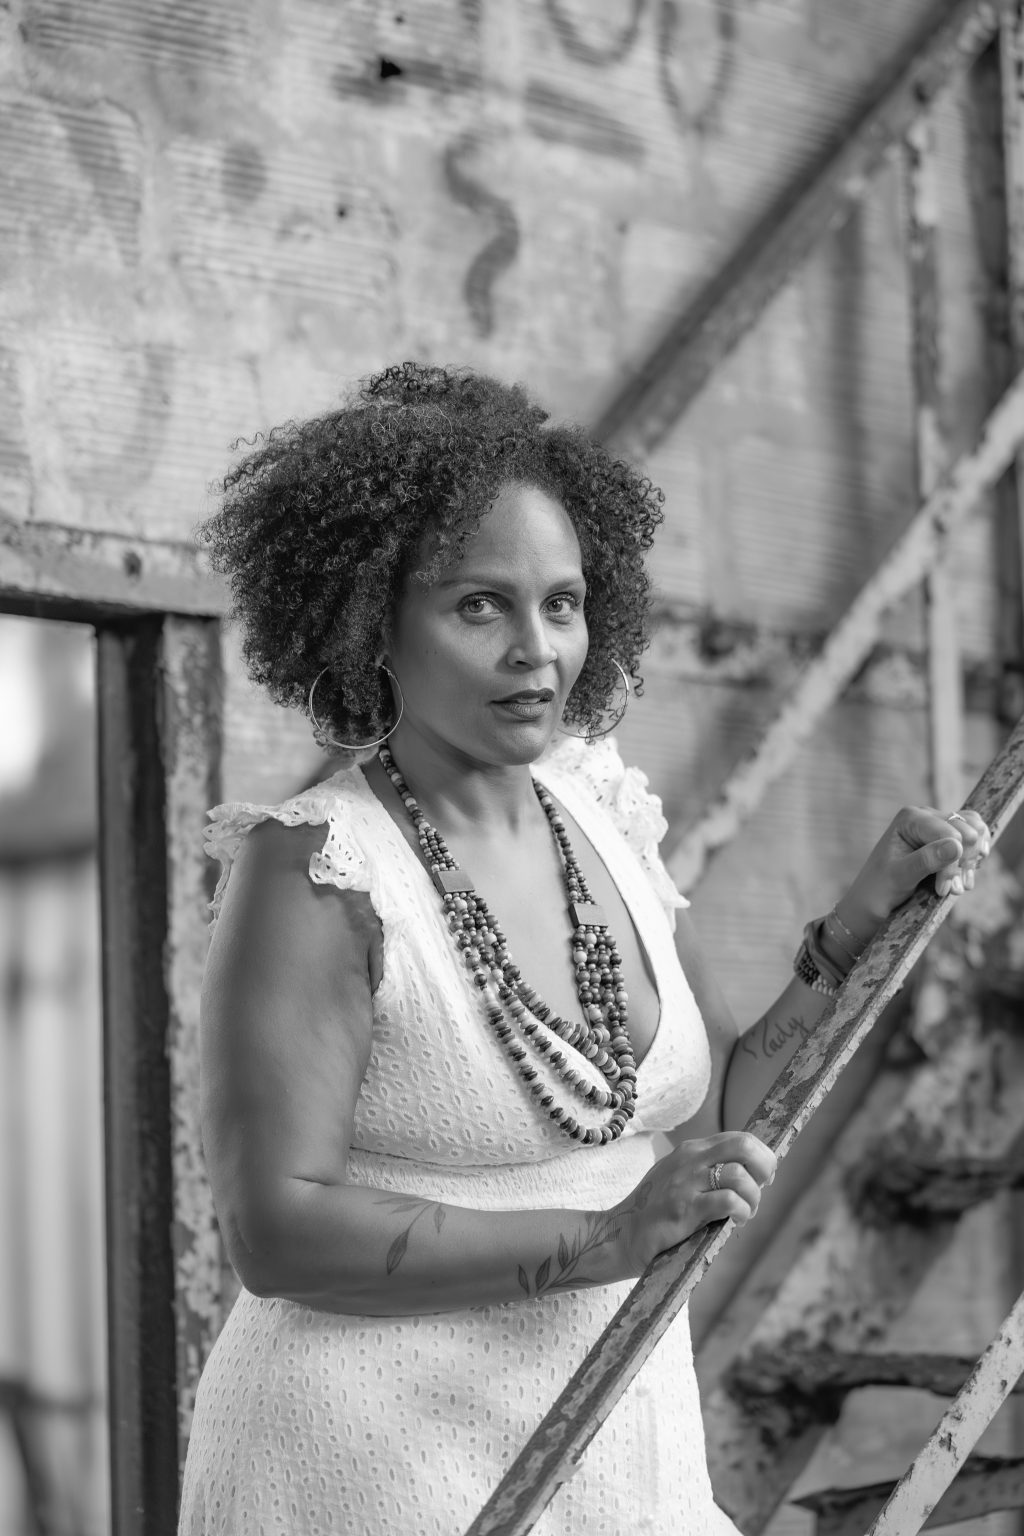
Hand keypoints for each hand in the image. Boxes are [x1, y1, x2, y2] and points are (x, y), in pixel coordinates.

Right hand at [610, 1132, 776, 1275]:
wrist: (622, 1234)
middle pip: (744, 1146)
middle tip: (761, 1189)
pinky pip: (727, 1200)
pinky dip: (741, 1211)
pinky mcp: (684, 1208)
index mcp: (691, 1150)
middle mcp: (690, 1159)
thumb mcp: (682, 1179)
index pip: (740, 1138)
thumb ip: (708, 1171)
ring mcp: (686, 1182)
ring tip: (745, 1213)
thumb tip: (749, 1175)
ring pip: (739, 1175)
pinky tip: (736, 1221)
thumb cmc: (657, 1211)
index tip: (763, 1178)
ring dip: (753, 1198)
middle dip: (764, 1167)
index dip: (761, 1156)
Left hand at [840, 805, 990, 934]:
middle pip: (967, 831)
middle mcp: (925, 815)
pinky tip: (962, 879)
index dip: (952, 864)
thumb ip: (926, 860)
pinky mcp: (946, 839)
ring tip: (957, 887)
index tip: (942, 889)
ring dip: (970, 862)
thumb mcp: (900, 877)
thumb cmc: (880, 888)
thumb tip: (957, 846)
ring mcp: (937, 825)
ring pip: (975, 833)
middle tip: (950, 889)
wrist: (873, 902)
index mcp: (910, 818)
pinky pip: (975, 840)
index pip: (950, 834)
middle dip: (963, 862)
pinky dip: (973, 860)